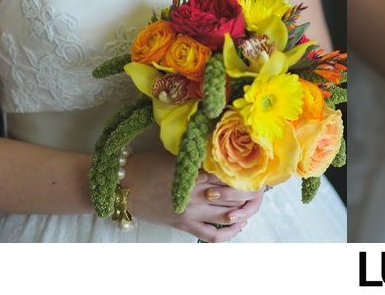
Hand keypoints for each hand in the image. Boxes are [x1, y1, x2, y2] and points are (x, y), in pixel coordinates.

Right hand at [119, 151, 265, 241]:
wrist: (121, 187)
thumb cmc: (147, 164)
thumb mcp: (176, 155)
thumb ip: (201, 156)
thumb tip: (223, 148)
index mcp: (196, 172)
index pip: (232, 174)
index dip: (250, 172)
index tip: (261, 168)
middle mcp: (197, 194)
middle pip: (236, 195)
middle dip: (253, 191)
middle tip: (263, 186)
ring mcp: (191, 212)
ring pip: (229, 215)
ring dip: (246, 210)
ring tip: (253, 203)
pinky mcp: (184, 225)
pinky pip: (212, 236)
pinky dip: (229, 233)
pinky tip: (238, 225)